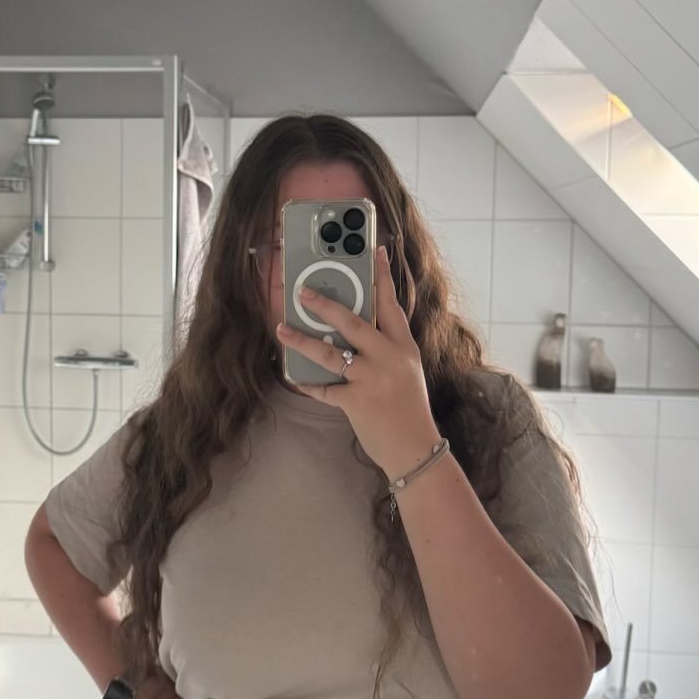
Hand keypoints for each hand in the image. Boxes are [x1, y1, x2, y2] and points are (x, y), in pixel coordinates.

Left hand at [274, 246, 441, 481]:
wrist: (416, 448)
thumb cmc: (409, 408)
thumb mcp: (406, 370)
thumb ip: (386, 348)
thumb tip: (352, 329)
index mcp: (404, 347)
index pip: (392, 304)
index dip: (383, 276)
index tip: (375, 250)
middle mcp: (389, 358)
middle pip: (354, 322)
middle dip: (326, 305)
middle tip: (303, 291)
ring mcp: (372, 379)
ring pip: (331, 353)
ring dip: (302, 340)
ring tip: (282, 329)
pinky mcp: (356, 401)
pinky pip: (324, 387)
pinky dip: (306, 382)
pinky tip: (293, 375)